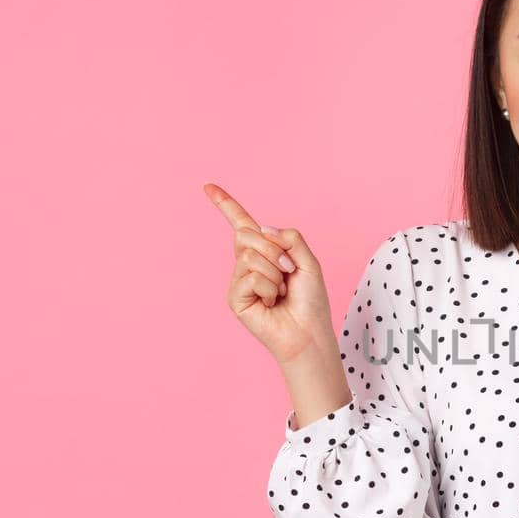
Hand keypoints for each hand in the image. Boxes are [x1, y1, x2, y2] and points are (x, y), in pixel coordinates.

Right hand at [204, 182, 333, 364]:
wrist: (308, 331)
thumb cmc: (310, 300)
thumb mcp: (308, 261)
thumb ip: (290, 237)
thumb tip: (261, 229)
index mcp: (265, 252)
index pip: (242, 224)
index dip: (226, 205)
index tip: (208, 186)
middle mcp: (247, 263)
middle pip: (247, 234)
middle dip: (274, 249)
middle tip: (289, 271)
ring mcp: (239, 280)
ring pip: (250, 256)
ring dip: (275, 272)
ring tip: (281, 291)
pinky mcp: (234, 297)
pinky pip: (250, 276)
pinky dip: (268, 287)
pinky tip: (271, 302)